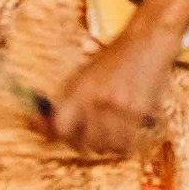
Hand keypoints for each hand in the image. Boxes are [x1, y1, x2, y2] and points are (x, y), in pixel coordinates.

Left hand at [41, 17, 184, 156]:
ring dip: (105, 145)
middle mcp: (97, 100)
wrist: (146, 41)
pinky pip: (125, 144)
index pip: (60, 128)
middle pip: (82, 143)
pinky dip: (122, 145)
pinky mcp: (139, 113)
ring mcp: (119, 108)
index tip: (63, 136)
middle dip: (84, 143)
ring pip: (105, 147)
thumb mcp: (84, 74)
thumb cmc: (114, 58)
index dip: (60, 136)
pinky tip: (123, 134)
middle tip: (88, 136)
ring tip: (109, 134)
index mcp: (79, 89)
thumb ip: (66, 101)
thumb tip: (42, 126)